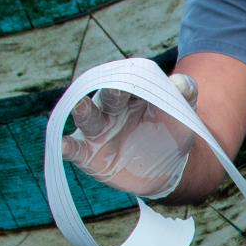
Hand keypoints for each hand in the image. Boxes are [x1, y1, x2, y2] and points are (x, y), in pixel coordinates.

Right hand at [63, 73, 197, 198]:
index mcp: (130, 93)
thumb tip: (182, 82)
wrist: (167, 167)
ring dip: (83, 111)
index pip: (128, 81)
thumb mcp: (181, 113)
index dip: (133, 80)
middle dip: (110, 92)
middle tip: (115, 88)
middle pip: (106, 97)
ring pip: (88, 118)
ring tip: (81, 106)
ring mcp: (98, 131)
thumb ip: (184, 94)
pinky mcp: (89, 154)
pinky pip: (75, 149)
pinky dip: (66, 147)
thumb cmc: (171, 132)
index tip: (139, 78)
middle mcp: (109, 109)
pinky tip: (61, 145)